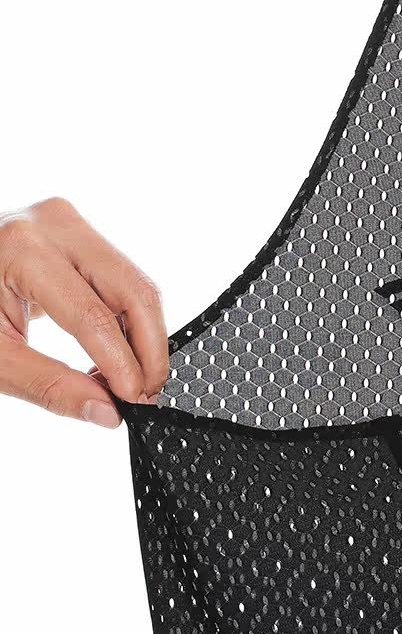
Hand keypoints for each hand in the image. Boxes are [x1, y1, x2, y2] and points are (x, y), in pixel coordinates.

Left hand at [0, 198, 166, 427]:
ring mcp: (71, 224)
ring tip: (135, 377)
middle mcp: (55, 225)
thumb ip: (47, 384)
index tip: (133, 398)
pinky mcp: (81, 233)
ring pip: (135, 283)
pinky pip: (122, 278)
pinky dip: (127, 319)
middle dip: (148, 347)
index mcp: (22, 250)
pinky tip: (119, 351)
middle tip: (147, 391)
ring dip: (144, 335)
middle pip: (131, 290)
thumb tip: (105, 409)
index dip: (120, 362)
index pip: (91, 314)